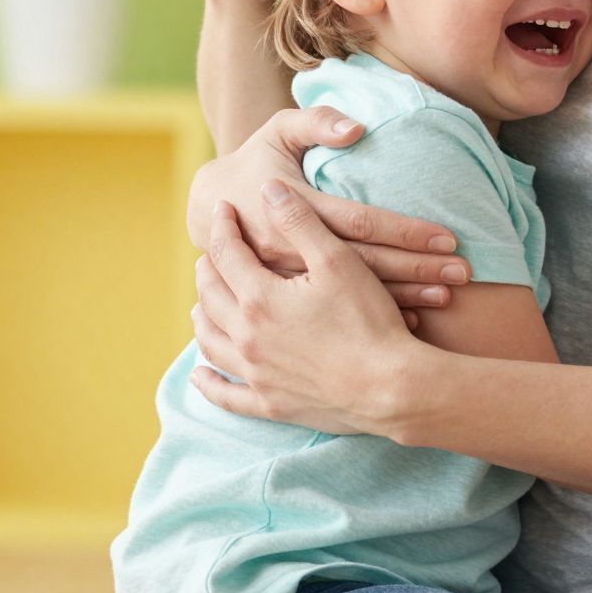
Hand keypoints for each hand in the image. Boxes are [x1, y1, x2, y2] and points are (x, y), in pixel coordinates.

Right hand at [187, 106, 471, 308]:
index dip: (406, 230)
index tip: (448, 237)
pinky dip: (372, 316)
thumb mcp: (278, 131)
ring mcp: (285, 279)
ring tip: (447, 296)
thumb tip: (356, 127)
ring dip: (403, 295)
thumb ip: (316, 122)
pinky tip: (409, 320)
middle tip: (463, 272)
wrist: (209, 208)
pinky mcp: (285, 297)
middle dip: (417, 267)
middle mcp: (289, 248)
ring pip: (352, 292)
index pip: (361, 221)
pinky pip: (333, 312)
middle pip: (366, 263)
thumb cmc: (255, 161)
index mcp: (292, 207)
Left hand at [191, 191, 417, 432]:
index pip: (226, 253)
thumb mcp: (337, 260)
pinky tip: (201, 375)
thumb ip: (300, 221)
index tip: (223, 209)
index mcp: (258, 298)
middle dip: (208, 269)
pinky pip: (227, 396)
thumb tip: (268, 189)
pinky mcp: (270, 404)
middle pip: (210, 296)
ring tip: (200, 305)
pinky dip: (209, 384)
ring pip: (211, 342)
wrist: (391, 387)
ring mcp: (256, 374)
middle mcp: (247, 336)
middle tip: (210, 254)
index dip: (223, 226)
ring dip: (202, 318)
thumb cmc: (369, 320)